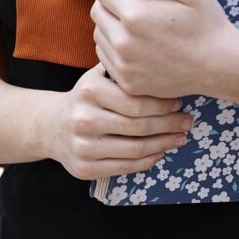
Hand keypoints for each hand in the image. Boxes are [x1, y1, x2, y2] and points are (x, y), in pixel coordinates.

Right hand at [40, 65, 189, 179]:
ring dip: (164, 144)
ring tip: (180, 137)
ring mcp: (83, 146)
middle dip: (170, 124)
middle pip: (139, 126)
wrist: (51, 126)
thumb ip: (125, 71)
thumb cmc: (86, 98)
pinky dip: (148, 160)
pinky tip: (160, 152)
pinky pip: (126, 166)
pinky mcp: (85, 168)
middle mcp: (84, 119)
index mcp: (90, 91)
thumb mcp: (99, 77)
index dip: (163, 105)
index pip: (136, 101)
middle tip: (188, 121)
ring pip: (136, 149)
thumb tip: (169, 69)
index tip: (179, 102)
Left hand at [91, 0, 238, 101]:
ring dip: (109, 25)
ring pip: (99, 36)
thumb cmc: (209, 26)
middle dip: (107, 1)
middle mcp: (124, 42)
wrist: (221, 67)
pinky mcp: (128, 83)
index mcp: (137, 16)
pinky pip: (106, 59)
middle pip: (96, 13)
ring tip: (130, 22)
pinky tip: (132, 44)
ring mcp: (125, 66)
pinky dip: (113, 48)